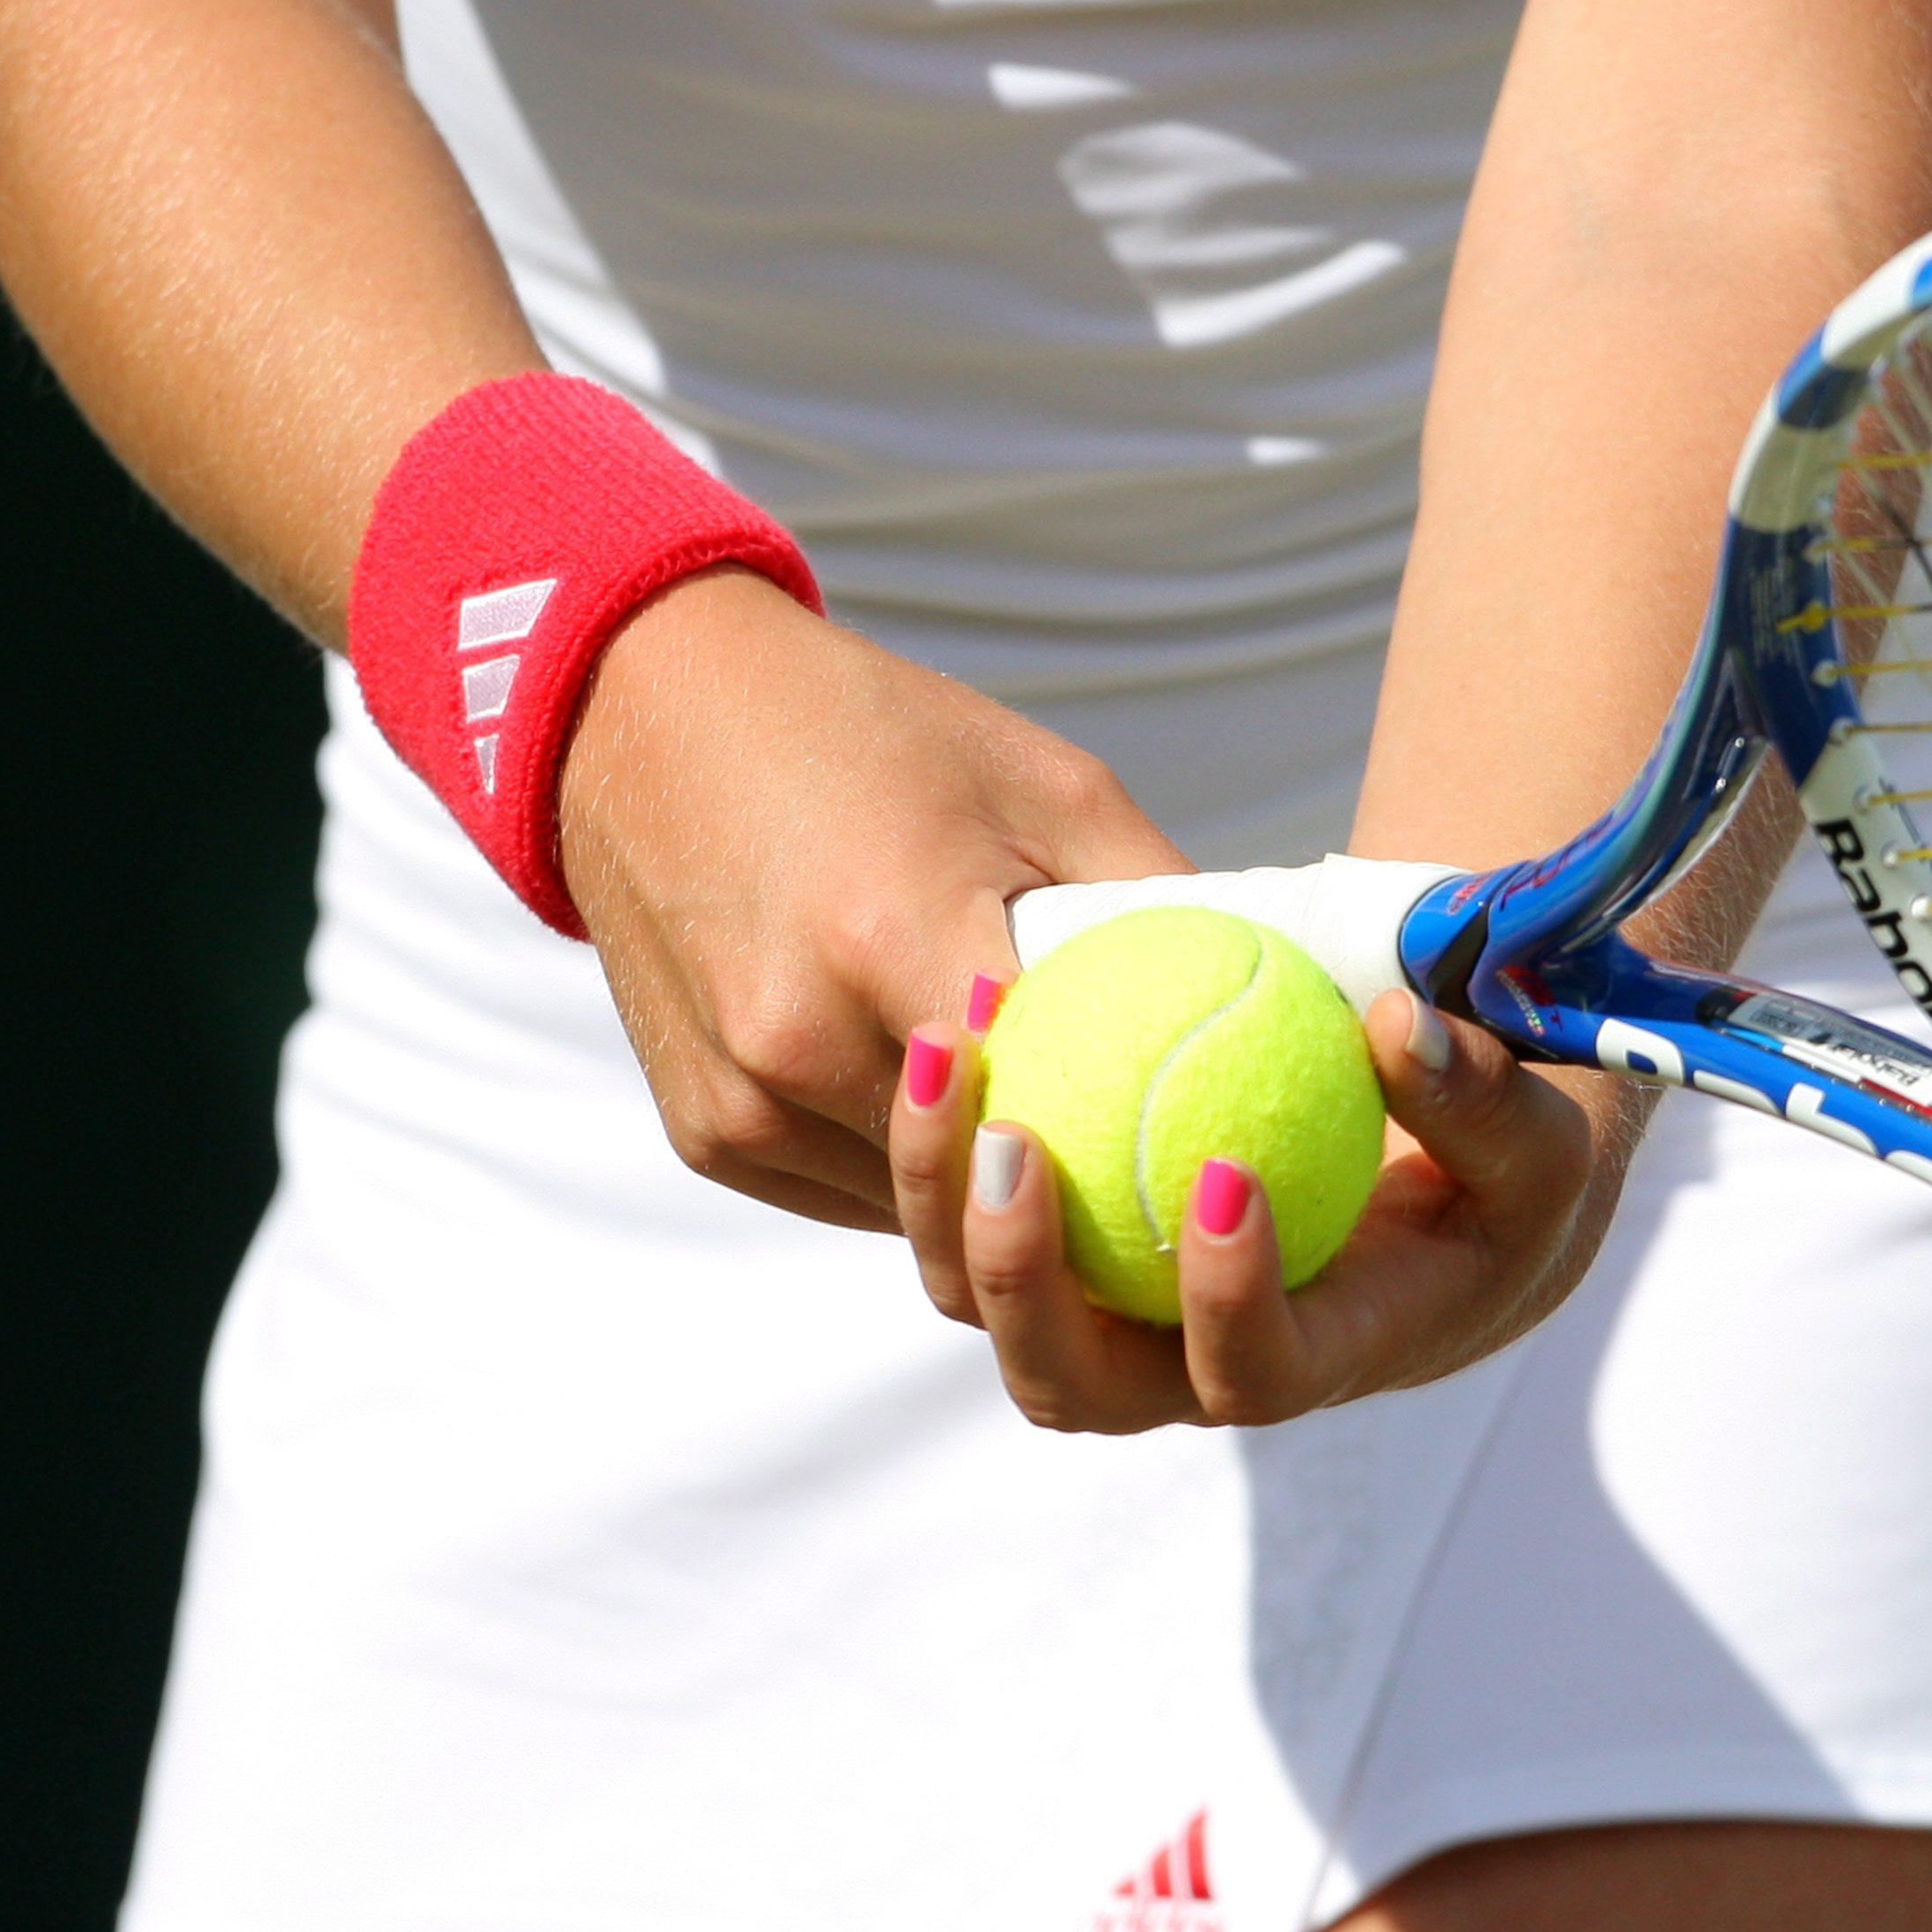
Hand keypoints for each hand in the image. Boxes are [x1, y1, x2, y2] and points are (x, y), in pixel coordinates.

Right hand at [557, 566, 1193, 1229]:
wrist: (645, 718)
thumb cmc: (878, 735)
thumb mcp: (1049, 788)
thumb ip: (1159, 905)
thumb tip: (1286, 995)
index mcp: (891, 940)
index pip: (1054, 1103)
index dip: (1144, 1152)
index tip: (1230, 1166)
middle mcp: (801, 1039)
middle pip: (988, 1181)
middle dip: (1085, 1198)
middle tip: (1184, 1200)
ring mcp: (744, 1102)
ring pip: (918, 1212)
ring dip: (996, 1200)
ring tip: (1087, 1164)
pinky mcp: (707, 1133)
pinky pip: (848, 1195)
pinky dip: (914, 1179)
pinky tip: (975, 1135)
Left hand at [883, 987, 1647, 1430]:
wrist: (1441, 1196)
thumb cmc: (1503, 1176)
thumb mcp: (1536, 1142)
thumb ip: (1481, 1099)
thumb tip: (1400, 1027)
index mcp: (1317, 1360)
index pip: (1254, 1370)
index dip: (1225, 1304)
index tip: (1223, 1178)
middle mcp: (1192, 1368)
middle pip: (1074, 1382)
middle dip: (1021, 1281)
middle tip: (1011, 1144)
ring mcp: (1116, 1321)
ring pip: (992, 1307)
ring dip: (945, 1201)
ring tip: (946, 1055)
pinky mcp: (1070, 1259)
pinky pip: (981, 1218)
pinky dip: (952, 1137)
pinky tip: (962, 1017)